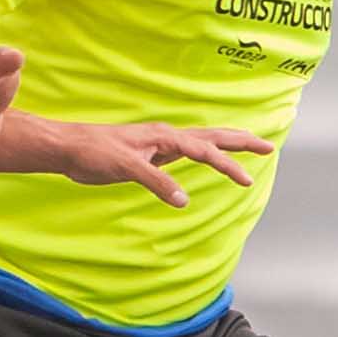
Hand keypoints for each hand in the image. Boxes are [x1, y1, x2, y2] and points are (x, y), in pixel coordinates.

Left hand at [56, 121, 272, 207]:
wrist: (68, 148)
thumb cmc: (93, 152)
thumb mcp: (126, 167)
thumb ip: (156, 182)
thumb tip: (184, 200)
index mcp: (164, 136)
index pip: (204, 150)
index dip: (227, 165)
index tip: (246, 180)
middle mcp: (165, 137)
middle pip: (212, 137)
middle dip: (240, 142)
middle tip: (269, 146)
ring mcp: (158, 145)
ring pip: (200, 142)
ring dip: (224, 145)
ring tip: (247, 147)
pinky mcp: (149, 155)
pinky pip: (184, 153)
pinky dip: (202, 155)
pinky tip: (204, 160)